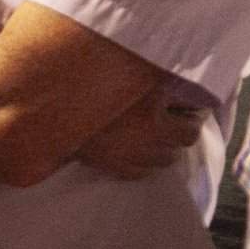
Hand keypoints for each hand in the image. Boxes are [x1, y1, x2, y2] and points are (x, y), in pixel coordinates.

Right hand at [77, 86, 206, 180]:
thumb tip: (187, 85)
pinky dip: (143, 162)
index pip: (190, 130)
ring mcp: (128, 160)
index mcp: (154, 122)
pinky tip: (136, 149)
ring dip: (162, 148)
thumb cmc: (95, 86)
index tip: (190, 109)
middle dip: (178, 133)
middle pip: (177, 148)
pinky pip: (138, 172)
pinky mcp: (111, 167)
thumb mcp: (135, 76)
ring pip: (160, 162)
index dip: (193, 118)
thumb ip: (162, 81)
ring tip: (153, 133)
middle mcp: (146, 145)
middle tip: (171, 117)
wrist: (56, 112)